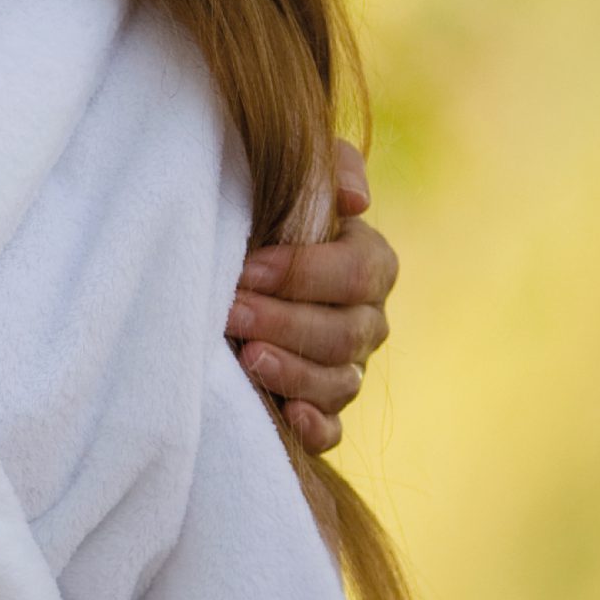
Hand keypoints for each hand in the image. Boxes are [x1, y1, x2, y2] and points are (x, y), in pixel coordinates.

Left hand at [230, 136, 397, 455]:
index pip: (360, 273)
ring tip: (245, 357)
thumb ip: (330, 170)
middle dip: (284, 322)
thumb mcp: (295, 176)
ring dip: (292, 372)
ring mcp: (348, 368)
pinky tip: (289, 417)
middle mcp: (366, 320)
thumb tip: (355, 201)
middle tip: (231, 311)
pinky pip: (332, 430)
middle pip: (345, 332)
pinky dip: (314, 427)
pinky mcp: (322, 408)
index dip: (306, 273)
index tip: (249, 267)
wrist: (234, 261)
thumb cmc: (267, 210)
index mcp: (369, 263)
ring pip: (339, 382)